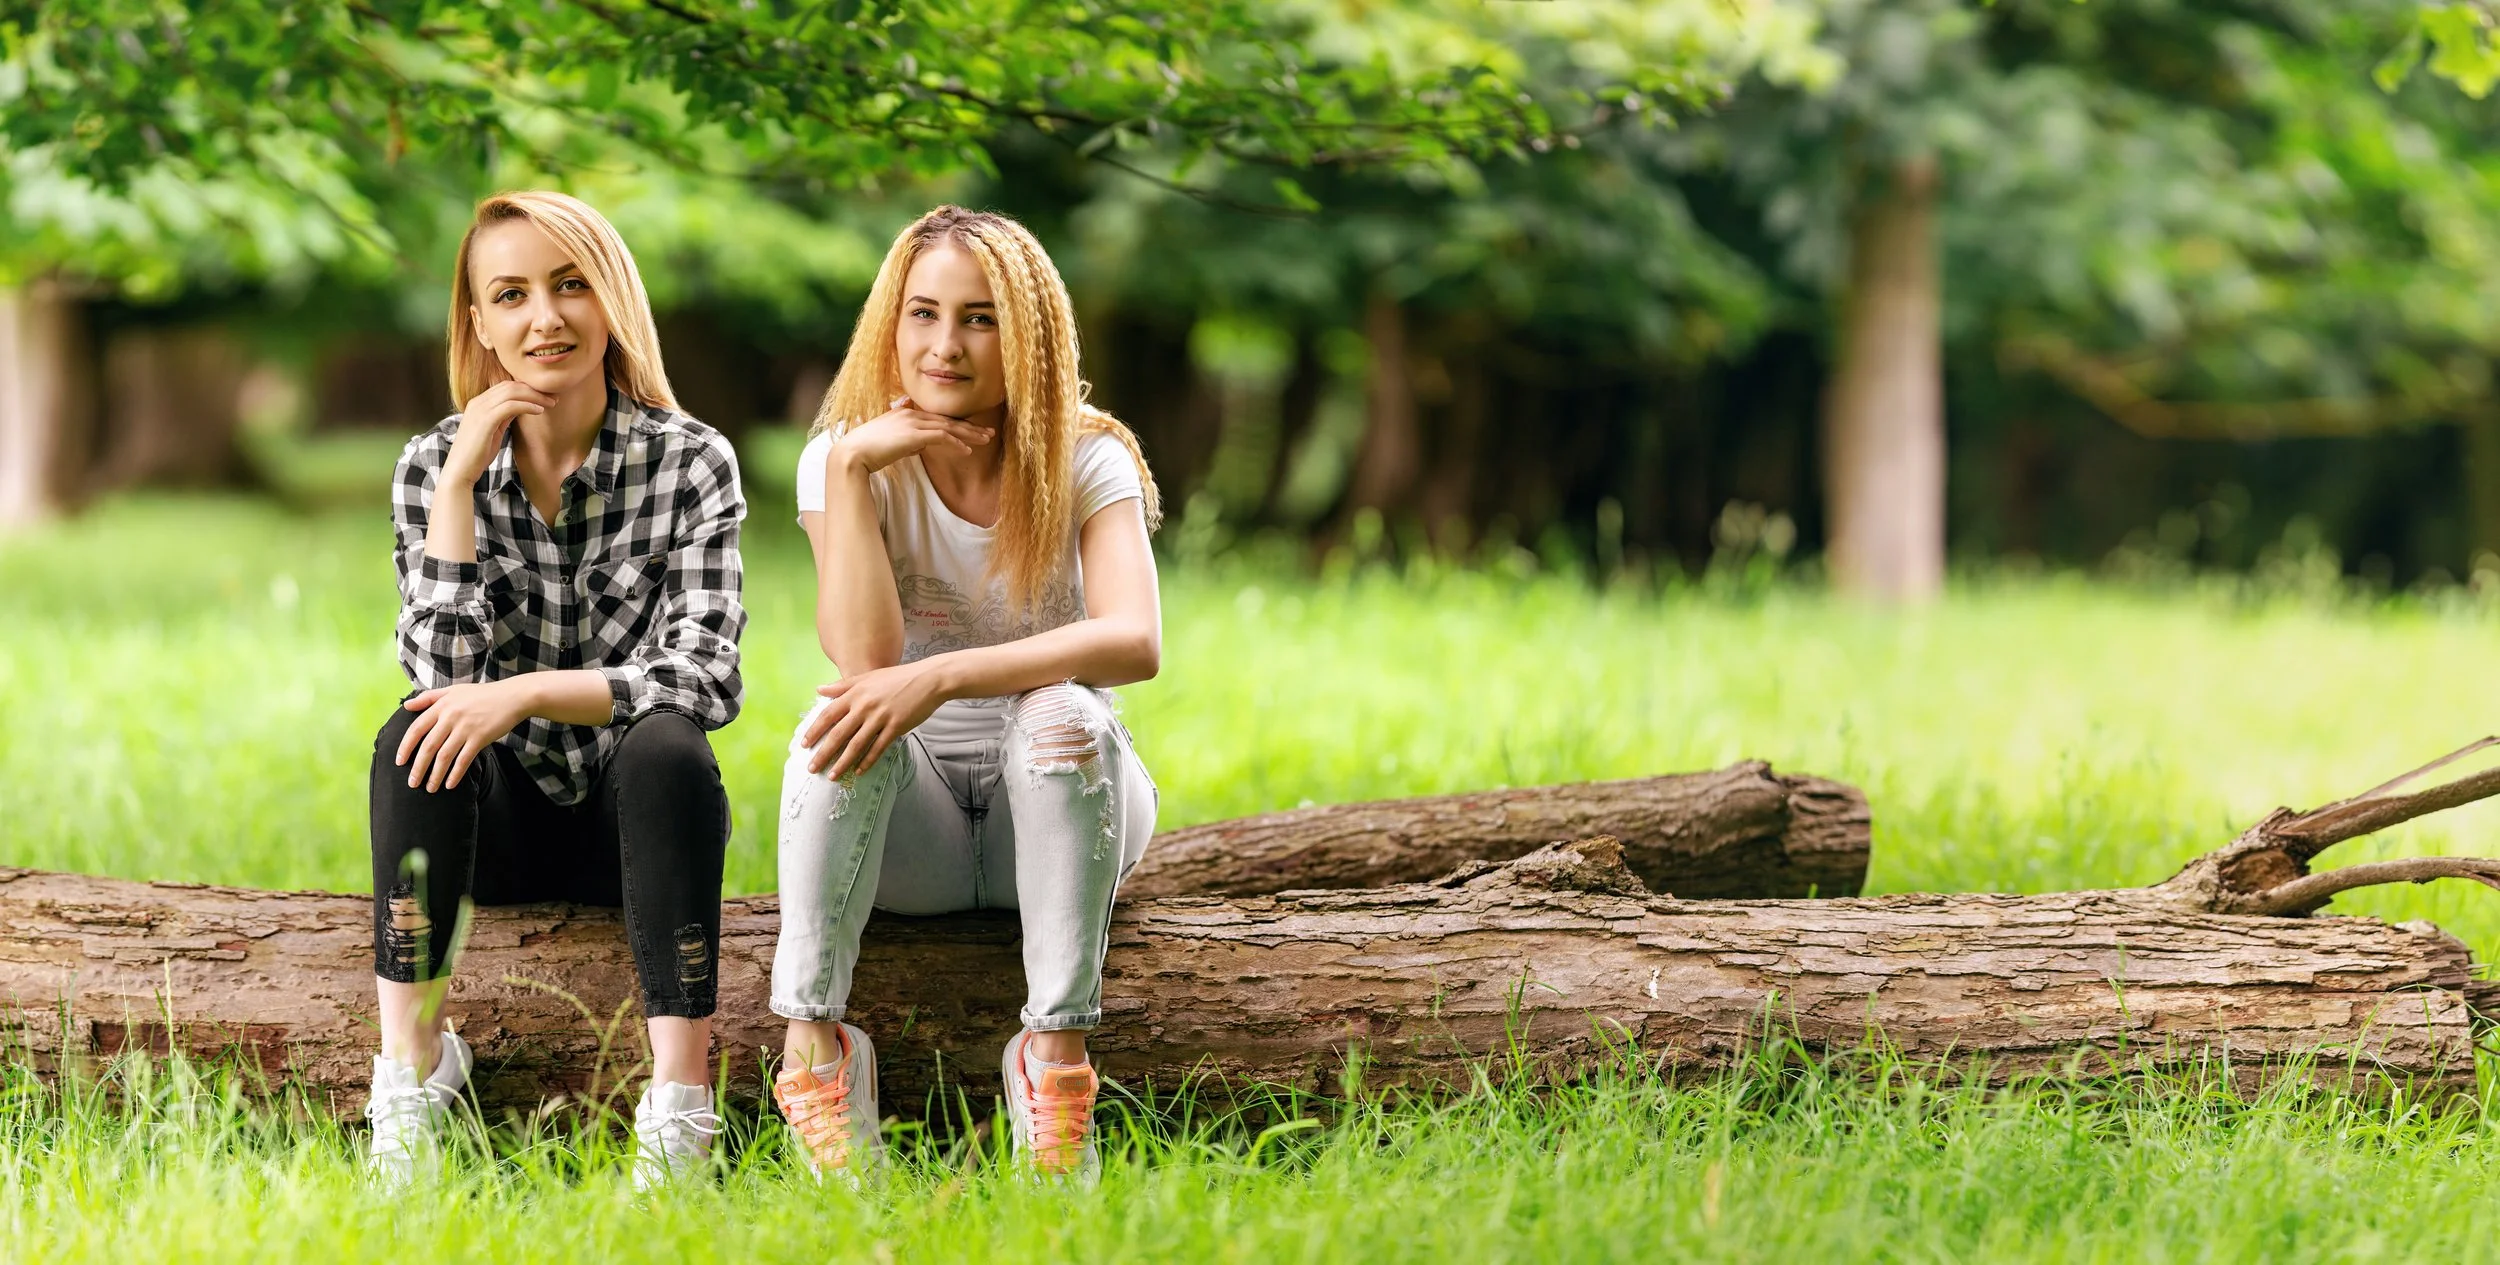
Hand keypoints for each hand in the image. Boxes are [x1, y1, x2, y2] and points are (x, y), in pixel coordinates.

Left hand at [397, 680, 533, 791]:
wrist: (512, 697)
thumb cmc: (482, 694)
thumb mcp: (453, 690)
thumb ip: (429, 698)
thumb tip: (406, 706)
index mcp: (441, 706)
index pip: (416, 729)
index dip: (406, 747)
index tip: (399, 762)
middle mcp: (451, 717)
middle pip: (428, 747)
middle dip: (418, 768)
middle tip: (412, 783)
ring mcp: (466, 728)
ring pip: (444, 756)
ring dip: (435, 775)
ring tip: (430, 788)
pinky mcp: (481, 738)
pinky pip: (464, 760)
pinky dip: (455, 774)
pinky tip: (450, 784)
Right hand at [440, 380, 556, 486]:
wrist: (460, 470)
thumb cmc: (477, 454)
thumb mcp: (493, 430)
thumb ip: (504, 416)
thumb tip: (521, 407)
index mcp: (479, 403)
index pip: (506, 386)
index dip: (527, 388)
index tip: (545, 396)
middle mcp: (478, 402)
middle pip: (510, 385)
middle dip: (534, 390)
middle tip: (553, 398)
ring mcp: (480, 410)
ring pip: (512, 392)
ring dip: (535, 396)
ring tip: (550, 403)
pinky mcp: (485, 420)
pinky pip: (510, 405)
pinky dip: (527, 405)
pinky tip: (539, 410)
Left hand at [802, 663, 942, 778]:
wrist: (927, 679)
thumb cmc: (897, 678)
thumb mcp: (867, 677)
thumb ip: (842, 686)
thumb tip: (819, 690)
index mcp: (855, 693)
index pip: (828, 715)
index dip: (815, 731)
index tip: (804, 745)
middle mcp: (864, 706)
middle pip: (838, 734)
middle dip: (823, 753)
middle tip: (812, 768)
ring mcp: (880, 717)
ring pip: (856, 744)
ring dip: (842, 762)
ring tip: (832, 776)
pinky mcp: (896, 727)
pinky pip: (878, 748)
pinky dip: (867, 761)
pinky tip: (858, 771)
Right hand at [833, 397, 992, 475]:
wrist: (851, 454)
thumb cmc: (866, 451)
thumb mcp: (890, 443)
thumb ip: (907, 441)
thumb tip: (920, 446)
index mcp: (904, 412)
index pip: (937, 417)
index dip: (956, 423)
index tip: (971, 429)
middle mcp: (910, 413)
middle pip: (947, 419)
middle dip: (970, 427)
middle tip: (988, 432)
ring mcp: (912, 422)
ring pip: (948, 426)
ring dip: (969, 434)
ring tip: (986, 440)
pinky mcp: (913, 435)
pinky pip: (942, 437)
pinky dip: (956, 443)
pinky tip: (967, 450)